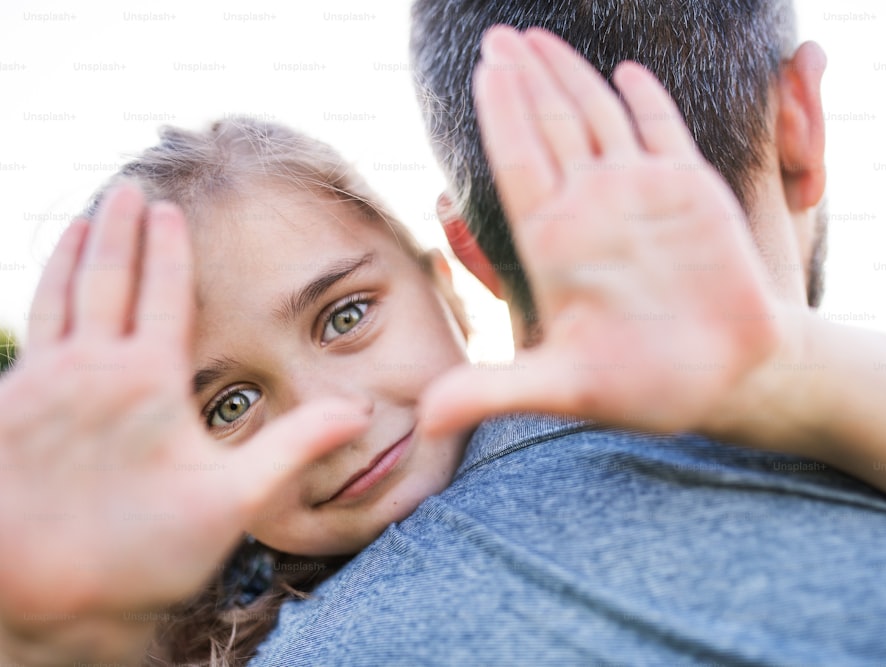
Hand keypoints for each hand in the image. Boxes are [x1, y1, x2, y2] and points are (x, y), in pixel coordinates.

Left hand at [0, 185, 367, 658]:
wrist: (43, 599)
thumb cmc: (143, 552)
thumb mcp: (233, 502)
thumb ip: (295, 447)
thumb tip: (359, 412)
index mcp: (145, 380)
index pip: (161, 291)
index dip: (168, 247)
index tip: (170, 209)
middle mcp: (86, 370)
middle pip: (103, 277)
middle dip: (118, 227)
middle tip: (127, 189)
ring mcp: (37, 387)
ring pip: (55, 299)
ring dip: (71, 252)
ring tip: (84, 219)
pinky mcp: (6, 411)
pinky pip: (26, 335)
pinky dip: (39, 300)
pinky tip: (45, 299)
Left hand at [421, 27, 784, 436]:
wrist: (728, 381)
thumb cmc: (645, 386)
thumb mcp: (565, 387)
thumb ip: (496, 391)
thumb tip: (422, 422)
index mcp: (554, 242)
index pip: (517, 161)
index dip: (500, 113)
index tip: (483, 70)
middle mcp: (590, 208)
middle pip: (547, 125)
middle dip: (524, 78)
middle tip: (498, 36)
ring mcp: (639, 195)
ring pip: (596, 117)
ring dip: (570, 75)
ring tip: (539, 37)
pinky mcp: (690, 191)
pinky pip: (662, 131)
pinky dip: (645, 101)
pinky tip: (627, 71)